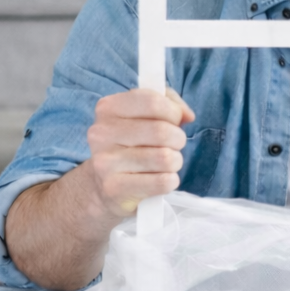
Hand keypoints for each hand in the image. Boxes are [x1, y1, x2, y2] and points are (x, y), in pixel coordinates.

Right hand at [83, 88, 194, 217]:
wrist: (105, 186)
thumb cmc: (132, 145)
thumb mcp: (145, 115)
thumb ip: (169, 103)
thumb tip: (187, 115)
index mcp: (108, 108)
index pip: (152, 101)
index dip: (173, 112)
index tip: (174, 121)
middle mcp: (101, 134)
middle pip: (161, 131)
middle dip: (178, 139)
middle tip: (172, 146)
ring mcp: (105, 163)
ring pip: (164, 157)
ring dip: (175, 161)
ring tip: (164, 163)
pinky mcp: (114, 189)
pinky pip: (162, 182)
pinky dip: (170, 181)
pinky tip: (159, 179)